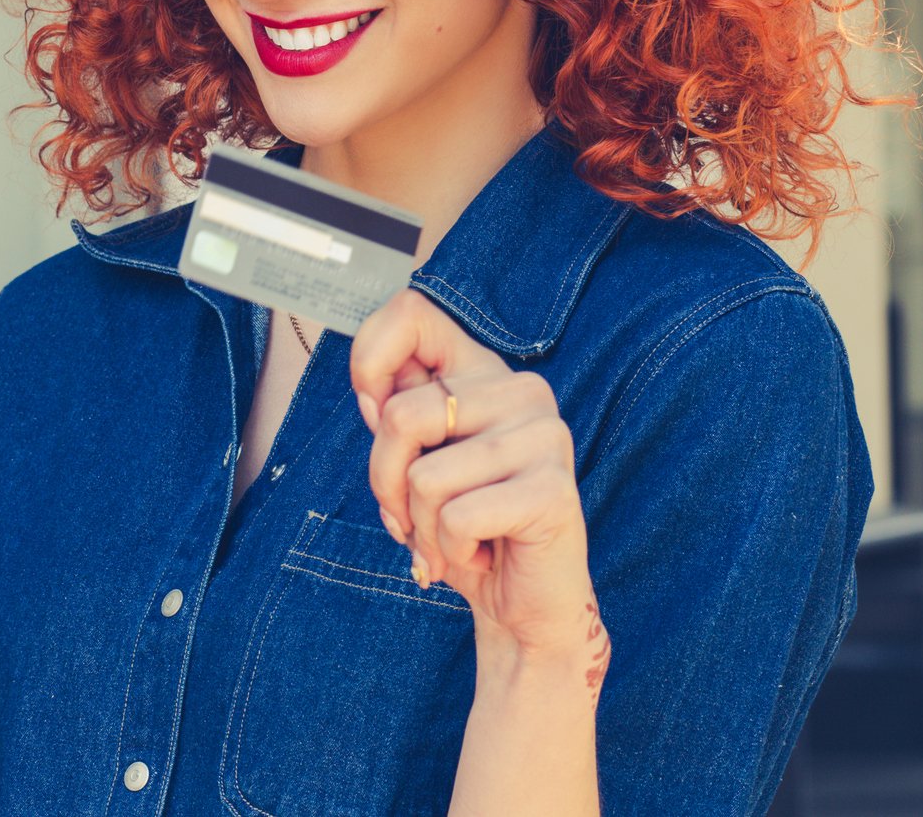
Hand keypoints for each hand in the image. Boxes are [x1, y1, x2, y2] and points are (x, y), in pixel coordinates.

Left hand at [349, 285, 608, 669]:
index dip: (370, 360)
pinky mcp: (552, 490)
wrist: (524, 610)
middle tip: (407, 519)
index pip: (413, 313)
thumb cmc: (464, 531)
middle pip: (400, 417)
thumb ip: (401, 417)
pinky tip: (480, 555)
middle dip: (385, 484)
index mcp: (485, 374)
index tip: (373, 415)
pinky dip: (449, 551)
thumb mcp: (420, 464)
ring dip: (420, 528)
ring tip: (450, 542)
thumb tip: (374, 395)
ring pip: (424, 476)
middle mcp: (522, 391)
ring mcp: (544, 436)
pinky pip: (455, 517)